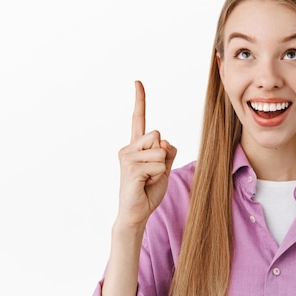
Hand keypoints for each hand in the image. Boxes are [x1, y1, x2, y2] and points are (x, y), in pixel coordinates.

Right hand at [115, 80, 176, 229]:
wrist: (136, 213)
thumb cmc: (148, 191)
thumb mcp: (164, 168)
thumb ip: (167, 151)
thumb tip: (163, 141)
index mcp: (135, 146)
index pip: (138, 119)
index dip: (140, 100)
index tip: (138, 82)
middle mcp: (128, 148)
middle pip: (159, 136)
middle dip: (163, 156)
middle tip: (152, 174)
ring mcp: (127, 157)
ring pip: (161, 152)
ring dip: (161, 169)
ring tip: (148, 180)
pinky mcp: (130, 167)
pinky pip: (159, 165)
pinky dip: (158, 177)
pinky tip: (144, 184)